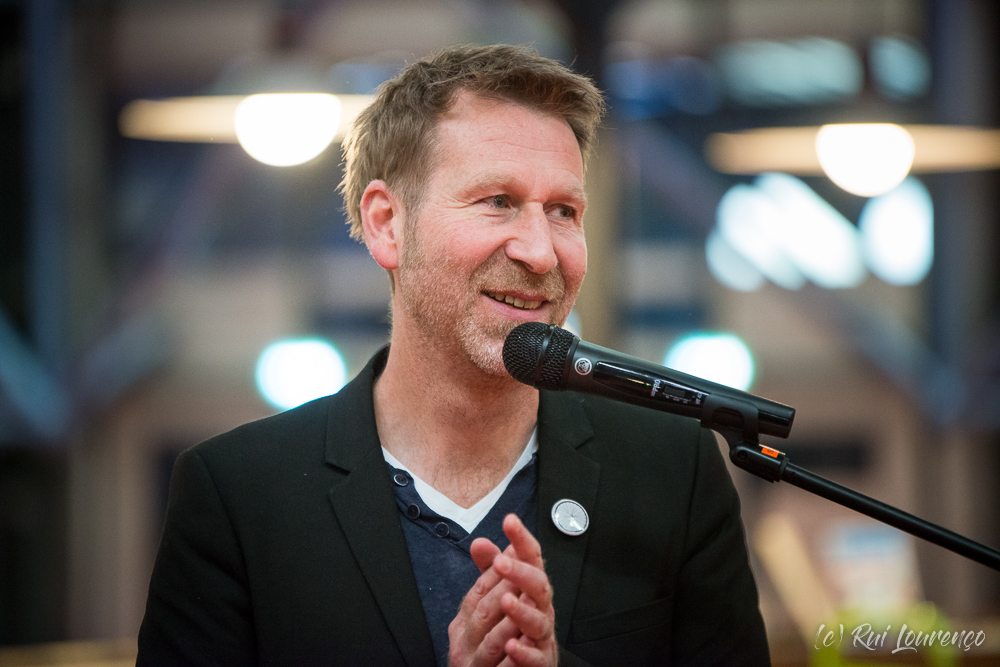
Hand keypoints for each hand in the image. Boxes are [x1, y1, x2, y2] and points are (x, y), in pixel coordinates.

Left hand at [448, 515, 556, 666]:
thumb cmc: (514, 626)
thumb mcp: (498, 595)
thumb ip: (490, 571)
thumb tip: (478, 543)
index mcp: (530, 588)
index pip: (530, 558)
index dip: (522, 539)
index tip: (510, 520)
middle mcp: (540, 608)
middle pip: (539, 585)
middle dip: (521, 572)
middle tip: (501, 561)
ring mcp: (542, 635)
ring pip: (539, 620)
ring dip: (523, 610)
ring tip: (507, 602)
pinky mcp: (540, 661)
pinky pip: (536, 657)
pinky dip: (524, 652)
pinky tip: (512, 646)